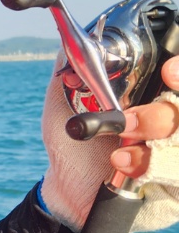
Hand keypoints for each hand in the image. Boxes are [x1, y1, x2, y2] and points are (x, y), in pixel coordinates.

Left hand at [41, 55, 178, 232]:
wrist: (66, 190)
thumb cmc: (73, 144)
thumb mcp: (66, 104)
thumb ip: (70, 71)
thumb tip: (69, 42)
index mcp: (153, 96)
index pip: (178, 79)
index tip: (168, 72)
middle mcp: (172, 123)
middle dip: (162, 115)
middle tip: (129, 122)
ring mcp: (175, 155)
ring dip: (154, 144)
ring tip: (119, 149)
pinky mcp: (175, 188)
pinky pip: (178, 178)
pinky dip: (152, 168)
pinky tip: (123, 165)